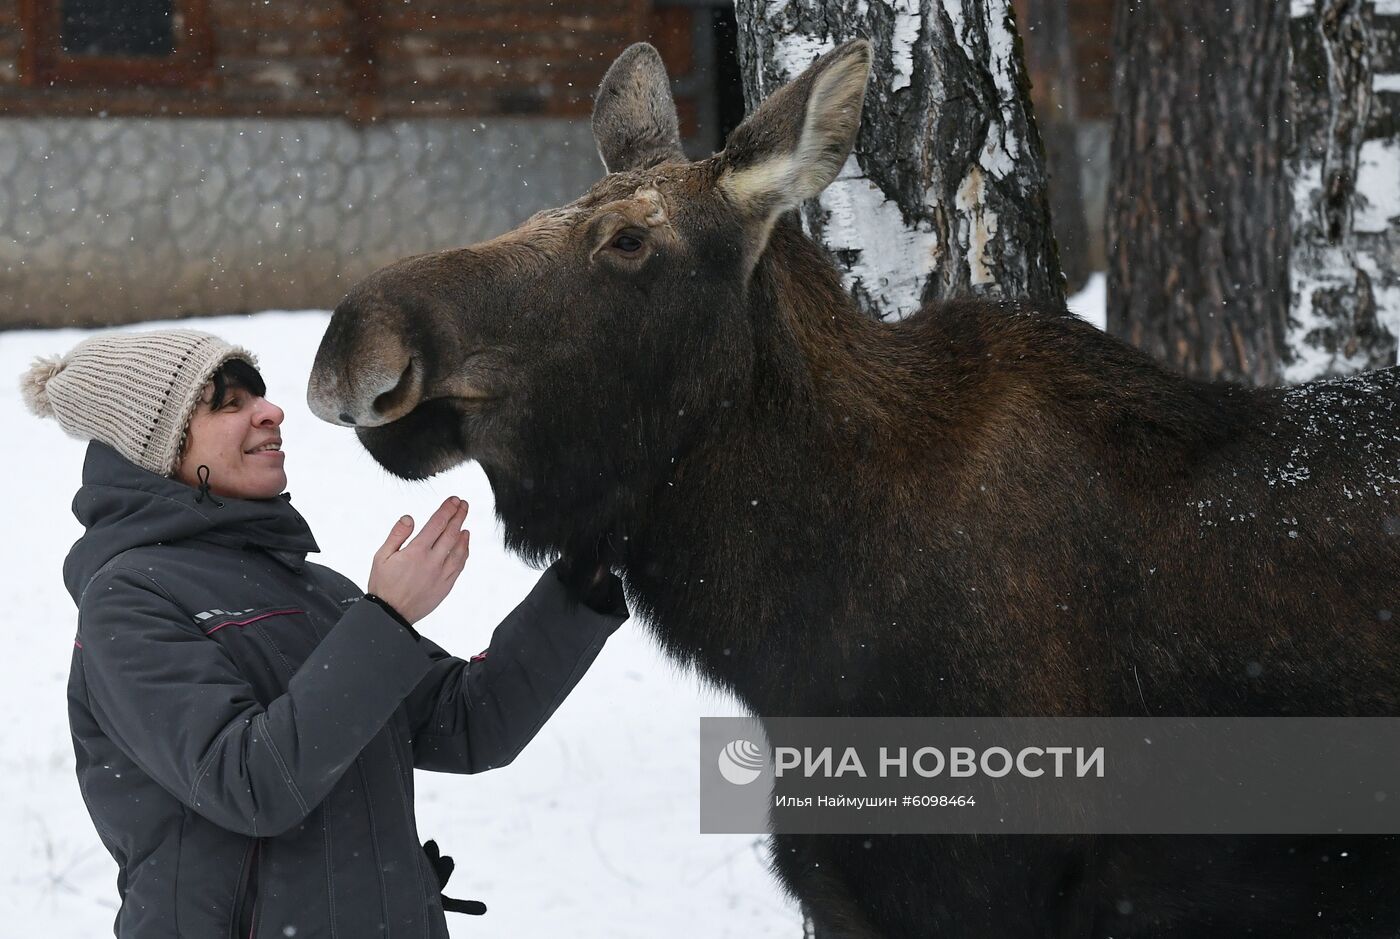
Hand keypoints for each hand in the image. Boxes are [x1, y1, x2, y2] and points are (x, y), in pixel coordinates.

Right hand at [368, 497, 469, 623]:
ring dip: (463, 533)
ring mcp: (441, 574)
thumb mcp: (381, 557)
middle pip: (451, 533)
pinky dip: (464, 551)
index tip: (454, 500)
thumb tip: (409, 518)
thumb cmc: (383, 586)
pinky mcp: (446, 585)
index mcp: (416, 552)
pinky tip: (464, 543)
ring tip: (464, 521)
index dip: (447, 510)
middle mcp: (432, 561)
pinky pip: (459, 565)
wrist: (391, 614)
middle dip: (458, 516)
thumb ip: (397, 535)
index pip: (437, 524)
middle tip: (463, 504)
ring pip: (459, 549)